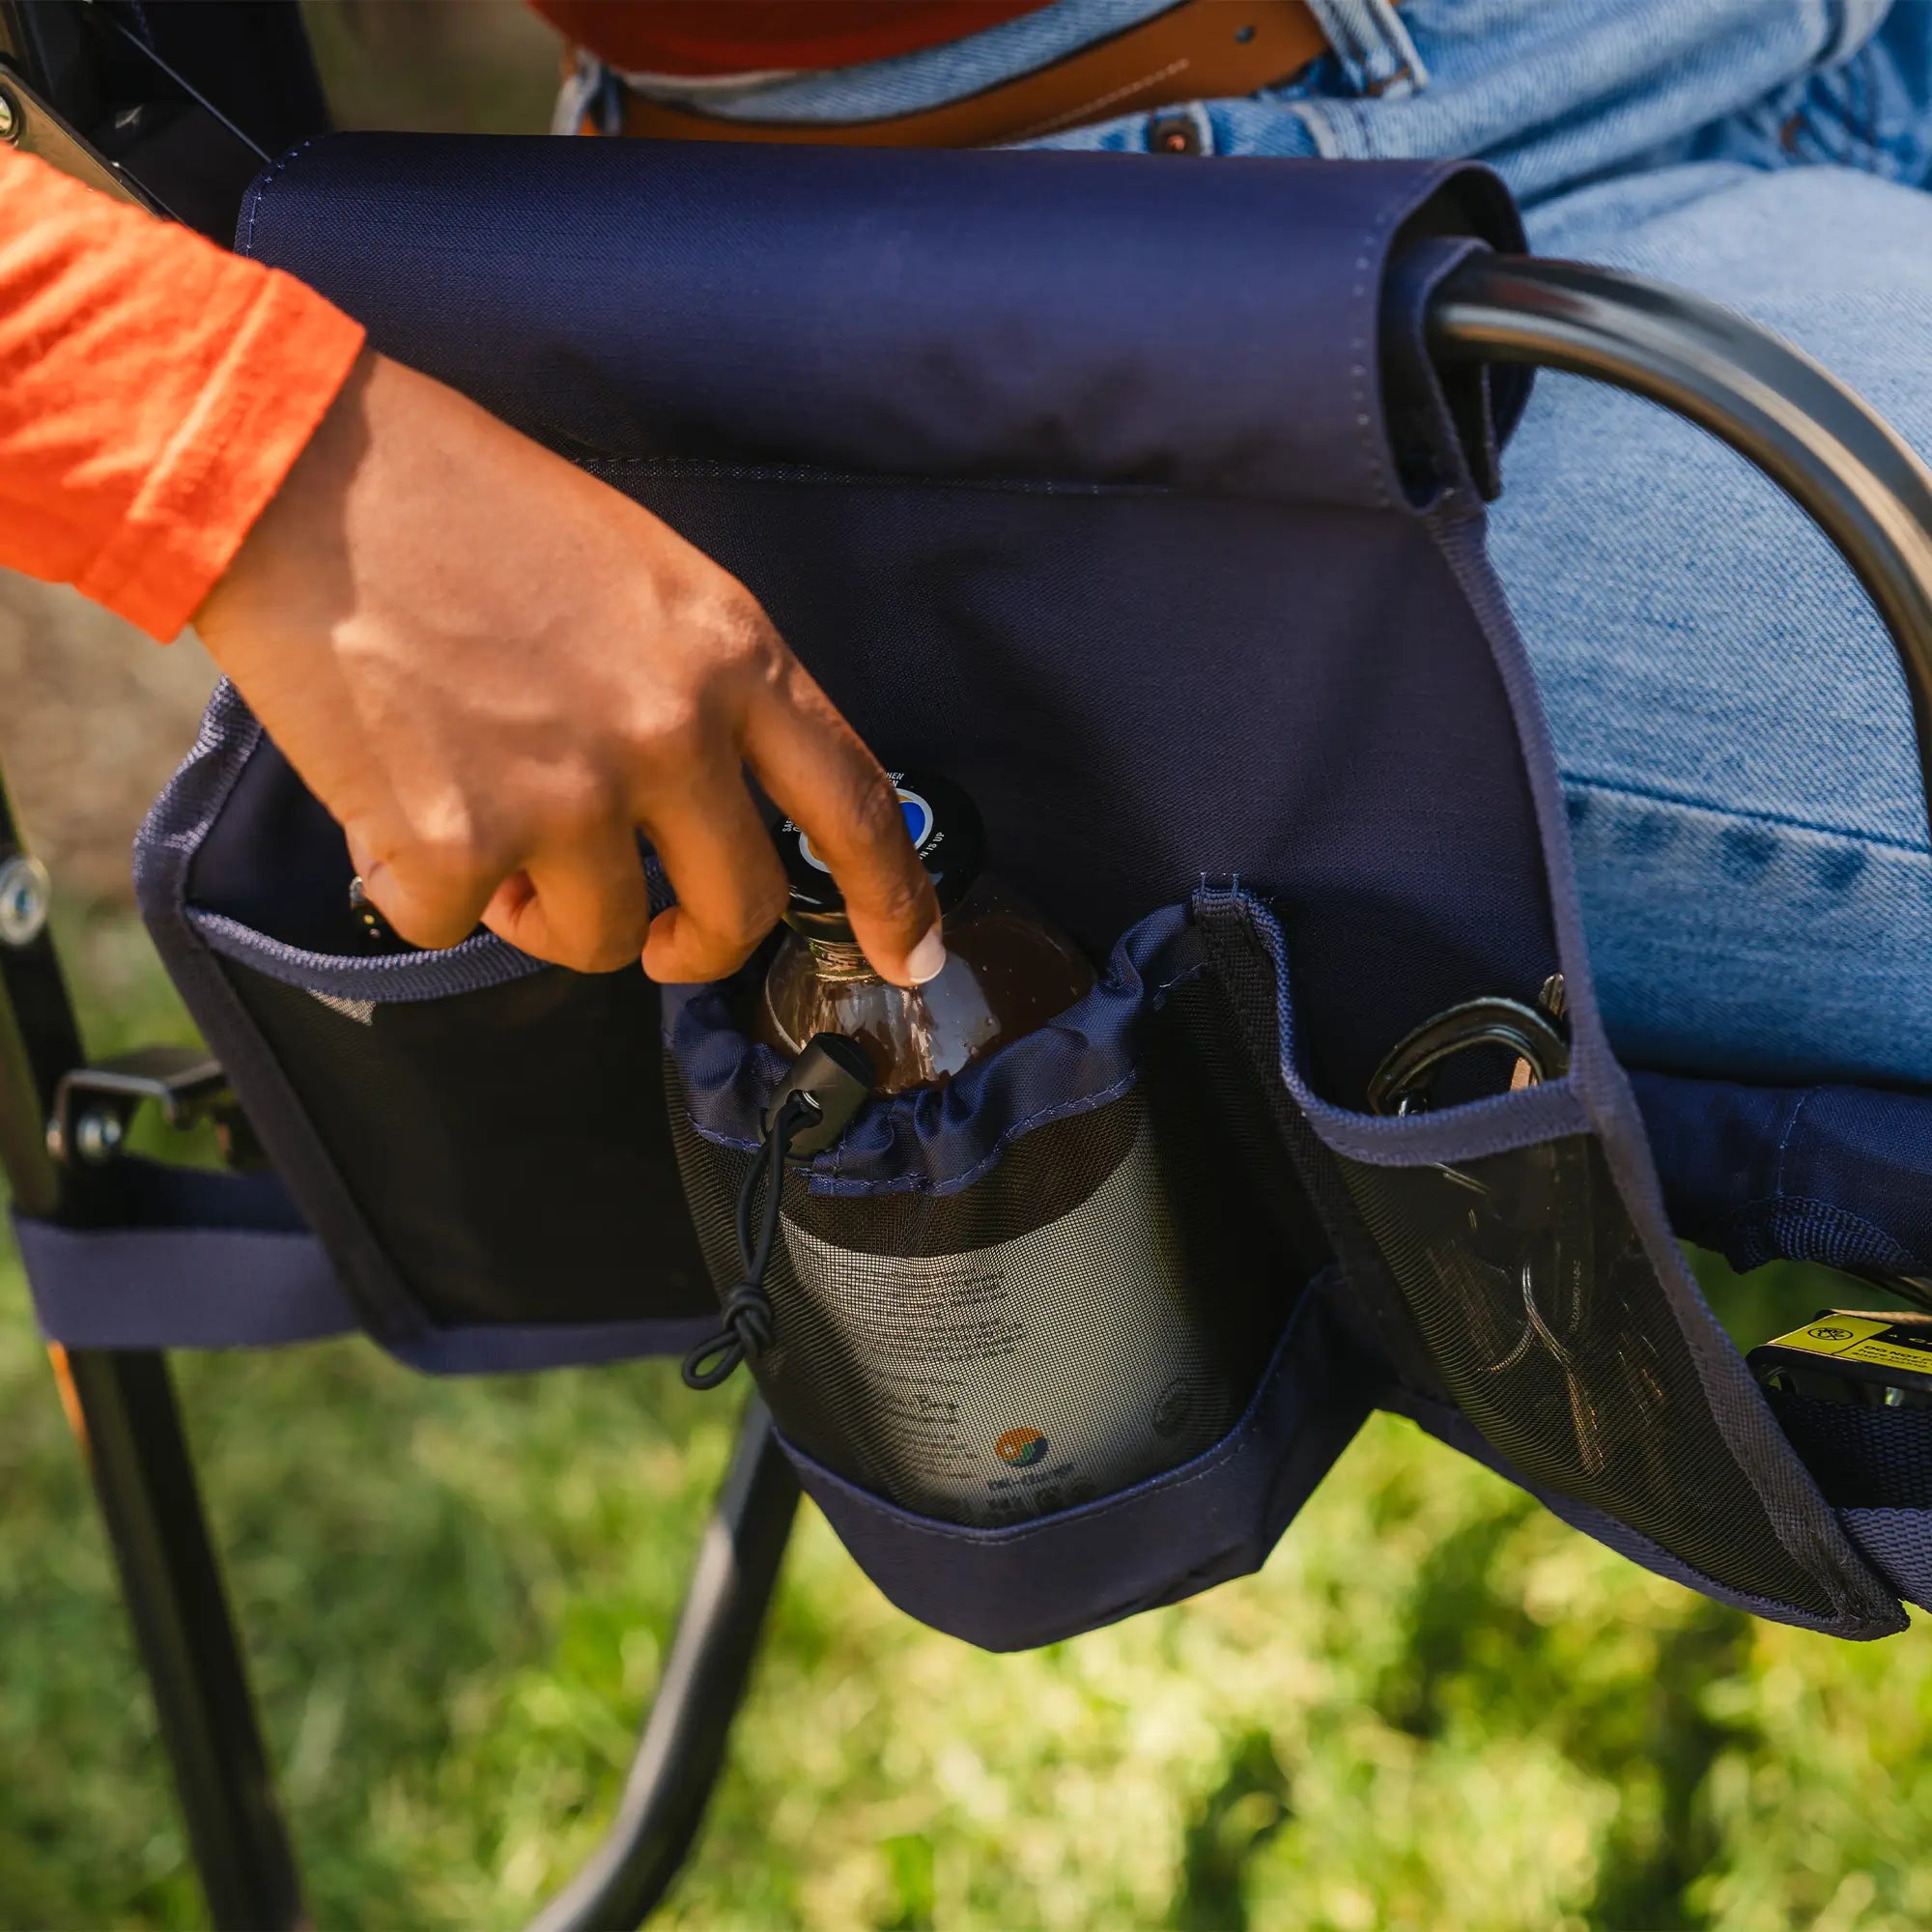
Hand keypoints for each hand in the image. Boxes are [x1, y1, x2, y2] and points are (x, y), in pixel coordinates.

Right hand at [194, 349, 942, 984]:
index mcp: (731, 654)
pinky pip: (464, 928)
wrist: (303, 472)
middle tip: (654, 935)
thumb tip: (713, 803)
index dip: (891, 898)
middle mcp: (670, 732)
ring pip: (599, 939)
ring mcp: (570, 793)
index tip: (909, 958)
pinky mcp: (461, 841)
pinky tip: (398, 810)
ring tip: (488, 825)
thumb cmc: (460, 504)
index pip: (852, 802)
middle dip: (694, 943)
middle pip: (739, 908)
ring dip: (544, 911)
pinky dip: (427, 890)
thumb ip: (702, 687)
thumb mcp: (639, 572)